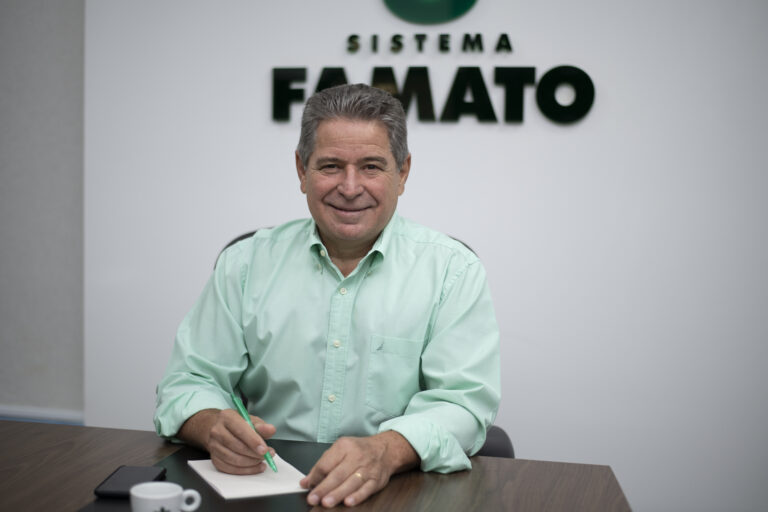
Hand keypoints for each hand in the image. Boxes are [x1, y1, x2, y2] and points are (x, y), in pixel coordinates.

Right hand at [178, 408, 275, 474]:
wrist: (222, 429)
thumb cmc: (239, 424)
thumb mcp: (251, 420)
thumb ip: (262, 426)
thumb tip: (270, 430)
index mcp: (227, 417)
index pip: (240, 430)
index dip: (253, 441)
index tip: (265, 449)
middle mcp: (217, 431)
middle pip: (237, 446)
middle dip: (254, 454)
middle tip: (267, 455)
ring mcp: (214, 446)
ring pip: (233, 459)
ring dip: (251, 463)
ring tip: (262, 460)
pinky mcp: (214, 458)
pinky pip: (229, 468)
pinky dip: (244, 470)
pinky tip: (254, 466)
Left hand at [300, 431, 418, 507]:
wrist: (385, 449)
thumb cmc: (359, 450)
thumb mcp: (340, 449)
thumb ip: (322, 465)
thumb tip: (306, 482)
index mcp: (344, 447)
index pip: (326, 463)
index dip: (315, 476)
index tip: (307, 487)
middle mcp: (356, 457)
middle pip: (337, 474)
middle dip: (324, 488)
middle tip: (313, 498)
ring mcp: (367, 469)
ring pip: (351, 483)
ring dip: (338, 494)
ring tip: (326, 502)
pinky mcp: (376, 480)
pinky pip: (366, 489)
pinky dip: (357, 496)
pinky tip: (348, 502)